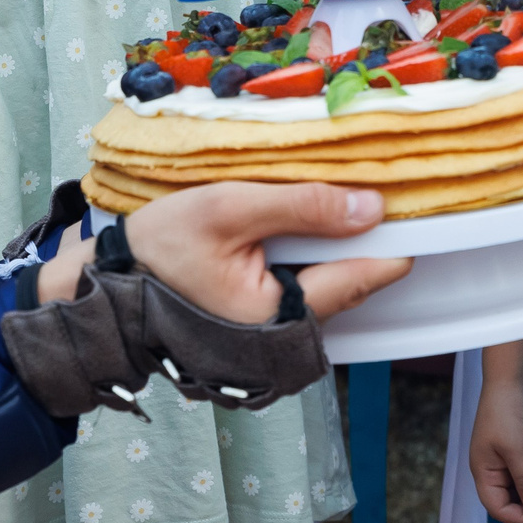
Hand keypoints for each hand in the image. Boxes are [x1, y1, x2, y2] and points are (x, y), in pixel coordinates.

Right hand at [121, 182, 409, 321]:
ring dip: (335, 245)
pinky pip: (304, 287)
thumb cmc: (157, 249)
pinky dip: (311, 256)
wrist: (104, 288)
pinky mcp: (261, 324)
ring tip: (338, 199)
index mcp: (279, 316)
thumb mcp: (229, 210)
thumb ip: (302, 206)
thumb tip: (372, 208)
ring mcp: (272, 334)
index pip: (363, 278)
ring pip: (328, 283)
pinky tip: (303, 226)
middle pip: (350, 281)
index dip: (393, 241)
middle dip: (363, 238)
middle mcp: (283, 337)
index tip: (418, 202)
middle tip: (374, 186)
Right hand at [471, 372, 522, 522]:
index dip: (520, 518)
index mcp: (483, 471)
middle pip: (507, 502)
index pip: (497, 507)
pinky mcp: (519, 448)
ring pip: (518, 490)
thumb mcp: (519, 451)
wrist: (516, 376)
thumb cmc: (510, 412)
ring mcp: (505, 458)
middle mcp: (492, 468)